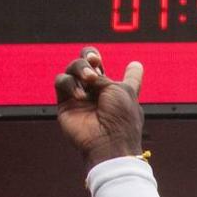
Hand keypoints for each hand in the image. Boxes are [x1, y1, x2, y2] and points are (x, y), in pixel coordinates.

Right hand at [54, 47, 144, 171]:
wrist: (108, 141)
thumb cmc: (121, 118)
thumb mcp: (122, 91)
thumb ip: (105, 76)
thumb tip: (89, 72)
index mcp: (119, 91)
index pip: (123, 76)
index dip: (129, 70)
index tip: (135, 66)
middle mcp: (100, 92)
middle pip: (88, 62)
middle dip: (89, 54)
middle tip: (95, 61)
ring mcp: (81, 96)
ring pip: (73, 68)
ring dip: (80, 68)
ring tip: (89, 80)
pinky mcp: (65, 102)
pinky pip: (61, 81)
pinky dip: (70, 84)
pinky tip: (81, 96)